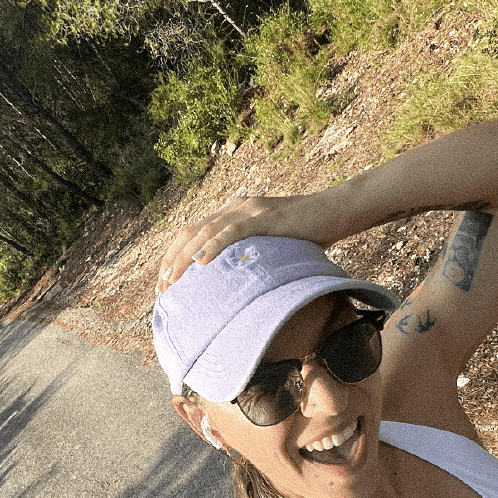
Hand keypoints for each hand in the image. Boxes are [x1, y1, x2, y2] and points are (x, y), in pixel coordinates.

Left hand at [156, 194, 334, 291]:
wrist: (336, 212)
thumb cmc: (310, 233)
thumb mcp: (274, 245)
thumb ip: (254, 255)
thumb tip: (242, 285)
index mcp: (233, 213)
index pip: (193, 233)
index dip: (174, 257)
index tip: (165, 283)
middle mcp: (235, 207)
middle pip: (191, 232)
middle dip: (172, 261)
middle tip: (161, 289)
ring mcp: (249, 210)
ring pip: (205, 232)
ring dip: (184, 258)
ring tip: (172, 280)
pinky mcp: (264, 217)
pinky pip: (232, 231)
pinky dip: (213, 246)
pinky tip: (200, 263)